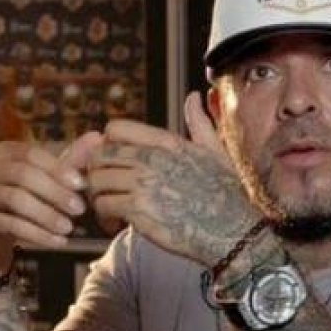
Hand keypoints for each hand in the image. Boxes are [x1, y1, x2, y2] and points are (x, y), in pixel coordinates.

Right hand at [0, 133, 100, 278]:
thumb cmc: (25, 197)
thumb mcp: (46, 177)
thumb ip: (70, 159)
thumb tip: (98, 136)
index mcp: (4, 152)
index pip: (32, 154)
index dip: (59, 169)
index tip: (83, 185)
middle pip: (24, 175)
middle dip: (55, 193)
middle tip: (80, 210)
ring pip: (16, 200)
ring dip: (47, 215)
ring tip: (69, 228)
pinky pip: (10, 225)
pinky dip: (38, 234)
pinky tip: (59, 242)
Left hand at [88, 91, 260, 266]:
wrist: (233, 233)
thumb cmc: (227, 196)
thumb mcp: (216, 153)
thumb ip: (200, 124)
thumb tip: (193, 97)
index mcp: (167, 143)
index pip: (115, 129)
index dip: (109, 145)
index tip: (116, 163)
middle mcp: (152, 159)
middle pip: (100, 154)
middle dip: (98, 171)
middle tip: (107, 188)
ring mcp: (144, 184)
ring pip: (97, 181)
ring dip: (98, 196)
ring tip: (110, 208)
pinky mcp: (138, 210)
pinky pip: (103, 205)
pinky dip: (104, 216)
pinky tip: (116, 223)